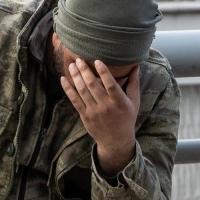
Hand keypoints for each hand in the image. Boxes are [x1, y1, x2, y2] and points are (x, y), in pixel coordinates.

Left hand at [60, 59, 139, 176]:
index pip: (111, 85)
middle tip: (79, 59)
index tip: (97, 60)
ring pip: (82, 91)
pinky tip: (63, 80)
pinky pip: (74, 101)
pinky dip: (68, 90)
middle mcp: (106, 106)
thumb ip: (134, 83)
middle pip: (93, 86)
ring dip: (75, 77)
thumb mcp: (134, 101)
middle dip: (85, 71)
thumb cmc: (127, 118)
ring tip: (72, 65)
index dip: (104, 72)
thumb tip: (135, 66)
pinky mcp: (85, 116)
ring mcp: (94, 111)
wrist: (116, 141)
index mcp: (119, 102)